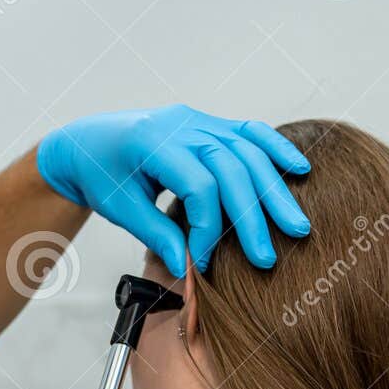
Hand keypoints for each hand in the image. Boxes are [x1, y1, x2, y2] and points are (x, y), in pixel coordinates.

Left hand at [37, 105, 310, 275]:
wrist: (88, 141)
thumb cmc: (100, 174)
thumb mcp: (120, 208)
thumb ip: (156, 234)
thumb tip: (188, 268)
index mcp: (152, 143)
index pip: (198, 186)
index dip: (207, 228)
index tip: (203, 263)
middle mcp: (181, 125)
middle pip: (231, 168)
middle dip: (252, 216)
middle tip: (267, 258)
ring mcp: (198, 120)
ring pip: (247, 151)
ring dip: (275, 190)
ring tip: (297, 226)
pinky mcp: (209, 123)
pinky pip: (249, 131)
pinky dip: (276, 149)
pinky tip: (300, 169)